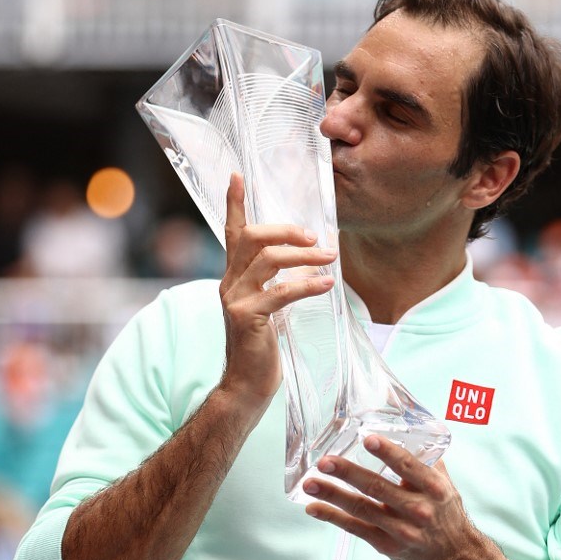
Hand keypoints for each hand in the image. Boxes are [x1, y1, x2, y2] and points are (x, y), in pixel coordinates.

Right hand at [219, 173, 335, 409]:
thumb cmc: (262, 345)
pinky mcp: (246, 317)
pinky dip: (307, 285)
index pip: (232, 232)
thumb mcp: (270, 305)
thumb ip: (280, 280)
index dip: (234, 203)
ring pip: (267, 259)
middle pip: (251, 237)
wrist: (247, 383)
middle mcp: (229, 282)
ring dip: (304, 256)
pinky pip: (280, 292)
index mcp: (234, 276)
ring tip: (330, 258)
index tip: (237, 176)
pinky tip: (327, 285)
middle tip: (314, 237)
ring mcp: (235, 299)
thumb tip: (314, 256)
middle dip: (286, 230)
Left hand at [303, 436, 504, 559]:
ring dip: (332, 495)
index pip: (408, 467)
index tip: (368, 439)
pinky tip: (313, 508)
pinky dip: (332, 518)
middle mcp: (417, 509)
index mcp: (433, 488)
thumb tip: (407, 431)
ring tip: (310, 483)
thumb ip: (427, 461)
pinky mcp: (387, 546)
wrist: (455, 558)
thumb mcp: (446, 485)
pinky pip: (355, 529)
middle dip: (349, 473)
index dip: (388, 453)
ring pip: (361, 509)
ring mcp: (401, 530)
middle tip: (325, 461)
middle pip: (378, 488)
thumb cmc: (447, 515)